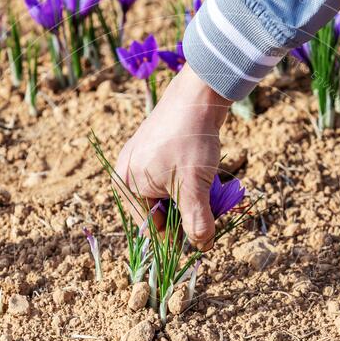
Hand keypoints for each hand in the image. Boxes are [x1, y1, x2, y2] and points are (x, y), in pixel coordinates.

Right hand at [115, 64, 231, 250]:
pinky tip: (206, 178)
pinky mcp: (155, 152)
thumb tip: (203, 247)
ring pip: (169, 197)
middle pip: (160, 213)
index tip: (203, 241)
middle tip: (212, 213)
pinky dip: (189, 185)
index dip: (178, 239)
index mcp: (126, 186)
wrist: (198, 93)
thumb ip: (197, 221)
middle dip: (186, 216)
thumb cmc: (190, 139)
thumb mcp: (194, 185)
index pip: (152, 229)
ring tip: (211, 192)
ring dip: (191, 201)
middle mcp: (127, 176)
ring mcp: (140, 163)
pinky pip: (171, 181)